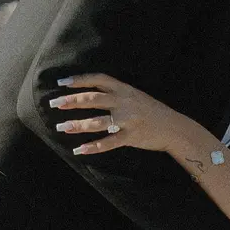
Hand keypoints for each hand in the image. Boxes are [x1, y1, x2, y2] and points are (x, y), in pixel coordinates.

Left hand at [52, 75, 208, 163]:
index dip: (79, 80)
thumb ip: (117, 93)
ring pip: (97, 122)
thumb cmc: (153, 111)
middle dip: (72, 101)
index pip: (98, 80)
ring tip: (62, 127)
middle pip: (93, 99)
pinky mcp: (131, 136)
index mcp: (125, 89)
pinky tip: (79, 149)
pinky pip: (108, 142)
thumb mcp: (136, 96)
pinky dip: (93, 147)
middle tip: (54, 104)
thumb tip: (93, 92)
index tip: (62, 82)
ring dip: (77, 124)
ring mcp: (128, 119)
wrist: (174, 127)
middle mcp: (124, 102)